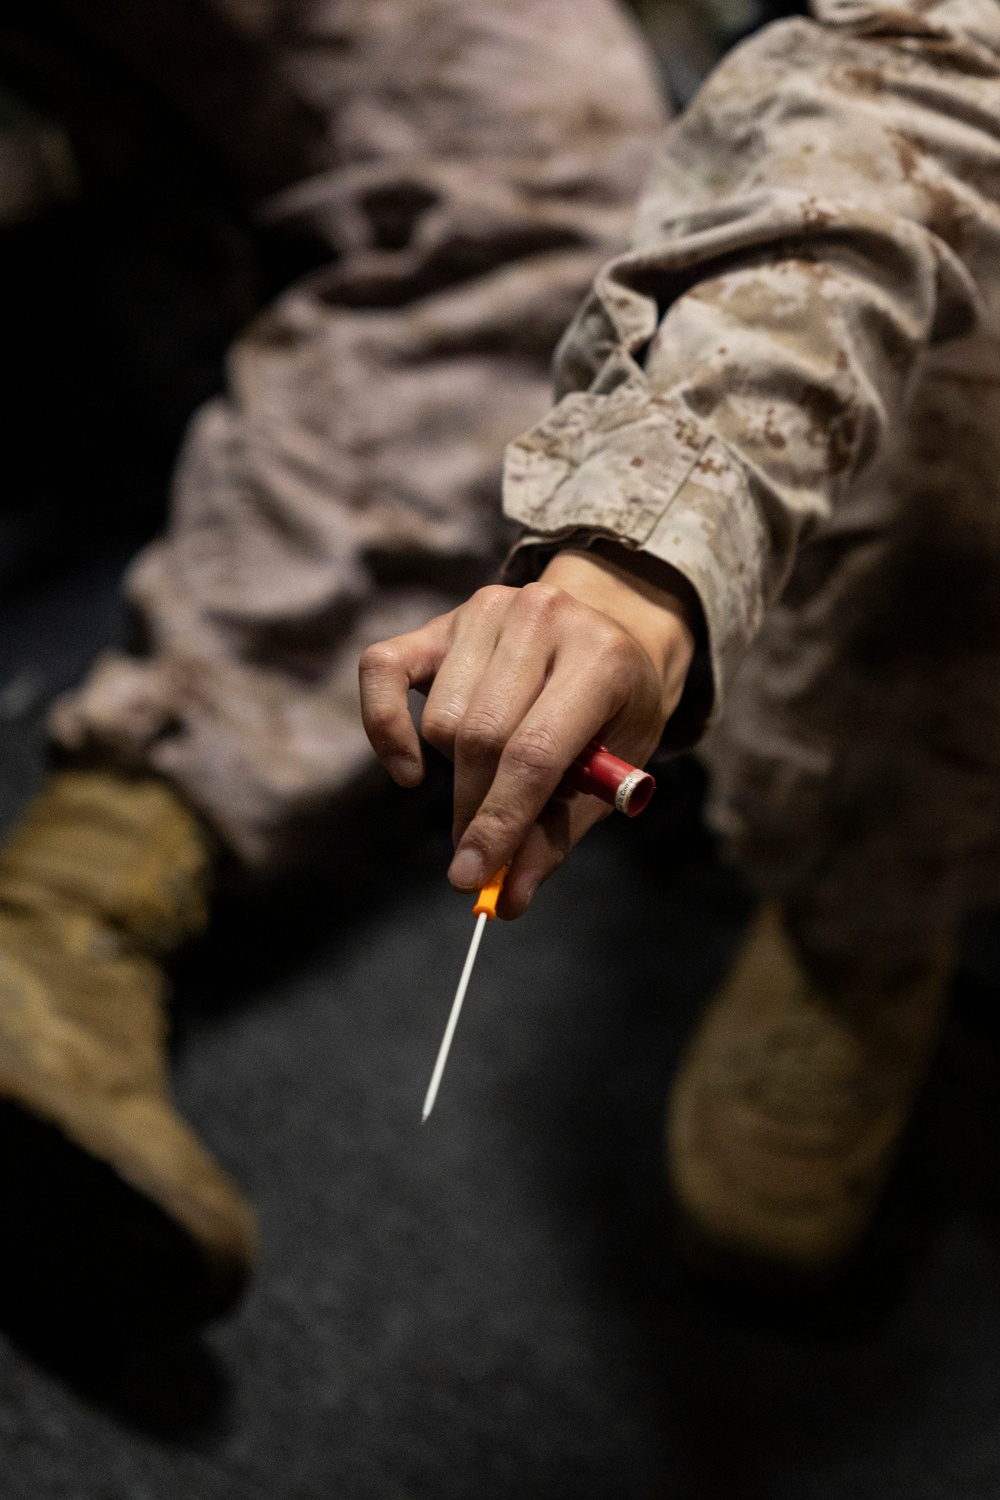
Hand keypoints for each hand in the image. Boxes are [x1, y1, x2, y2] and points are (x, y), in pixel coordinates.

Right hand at [359, 548, 696, 916]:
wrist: (611, 631)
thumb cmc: (612, 713)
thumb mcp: (609, 775)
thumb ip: (556, 835)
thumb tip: (508, 898)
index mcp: (601, 659)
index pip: (534, 752)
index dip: (499, 821)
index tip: (474, 877)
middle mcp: (542, 618)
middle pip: (480, 737)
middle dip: (474, 810)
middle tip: (476, 855)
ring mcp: (487, 610)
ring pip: (440, 719)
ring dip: (456, 768)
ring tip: (495, 769)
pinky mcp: (441, 619)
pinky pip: (381, 671)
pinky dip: (385, 727)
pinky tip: (410, 767)